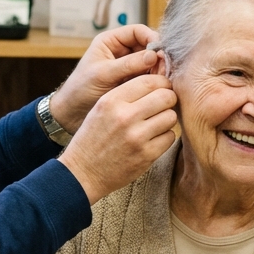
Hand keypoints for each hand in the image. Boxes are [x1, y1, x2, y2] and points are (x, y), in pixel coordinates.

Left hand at [50, 24, 164, 133]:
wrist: (72, 112)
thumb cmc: (80, 89)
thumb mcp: (102, 74)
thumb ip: (128, 64)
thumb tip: (153, 55)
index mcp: (110, 41)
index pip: (138, 31)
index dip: (152, 38)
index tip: (160, 52)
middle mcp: (122, 51)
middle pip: (149, 46)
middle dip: (158, 57)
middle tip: (163, 70)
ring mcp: (129, 67)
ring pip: (152, 62)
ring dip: (158, 70)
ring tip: (161, 81)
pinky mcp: (133, 82)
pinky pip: (149, 77)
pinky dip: (155, 81)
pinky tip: (158, 88)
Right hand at [59, 74, 177, 204]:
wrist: (83, 172)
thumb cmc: (93, 137)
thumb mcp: (101, 108)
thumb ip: (126, 94)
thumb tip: (158, 82)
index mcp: (112, 101)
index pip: (150, 81)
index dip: (161, 83)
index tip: (161, 89)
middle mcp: (124, 116)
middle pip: (166, 96)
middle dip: (168, 100)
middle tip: (162, 106)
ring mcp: (137, 137)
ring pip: (171, 117)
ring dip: (166, 120)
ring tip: (154, 125)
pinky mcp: (146, 155)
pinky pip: (170, 137)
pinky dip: (164, 138)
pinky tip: (151, 140)